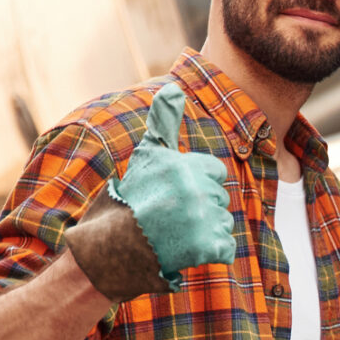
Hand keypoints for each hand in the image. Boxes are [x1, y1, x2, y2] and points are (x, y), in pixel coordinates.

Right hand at [64, 82, 235, 299]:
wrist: (114, 249)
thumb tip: (174, 87)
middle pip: (220, 198)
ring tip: (174, 233)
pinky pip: (225, 248)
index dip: (196, 184)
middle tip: (170, 216)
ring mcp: (202, 221)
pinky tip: (186, 251)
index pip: (215, 172)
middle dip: (200, 208)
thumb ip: (163, 122)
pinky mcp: (207, 248)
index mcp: (183, 167)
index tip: (172, 193)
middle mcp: (194, 190)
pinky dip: (210, 252)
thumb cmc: (132, 199)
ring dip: (205, 231)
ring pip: (224, 223)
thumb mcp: (147, 156)